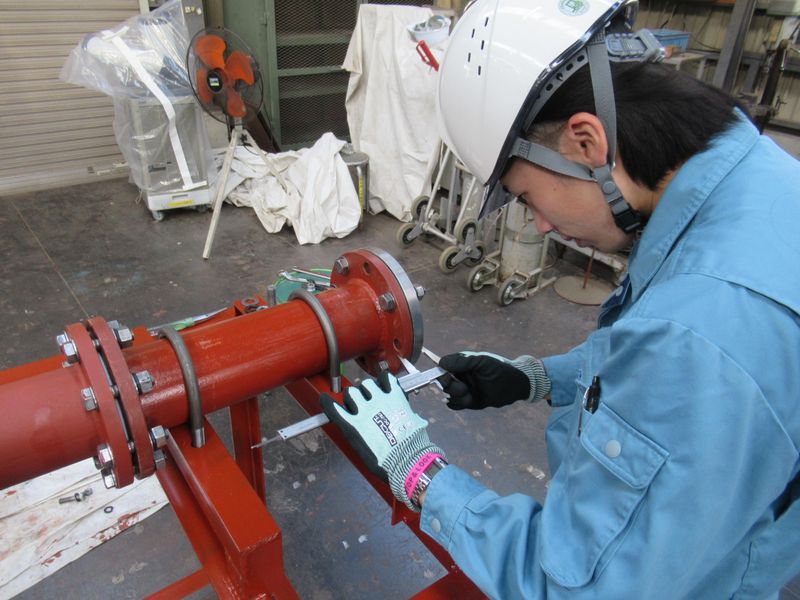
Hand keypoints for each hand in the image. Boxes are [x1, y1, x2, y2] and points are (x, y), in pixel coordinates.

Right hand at [320, 371, 445, 509]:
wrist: (406, 460)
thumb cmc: (384, 461)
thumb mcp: (360, 448)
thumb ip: (354, 431)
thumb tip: (353, 422)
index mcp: (352, 425)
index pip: (332, 406)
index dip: (328, 402)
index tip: (327, 400)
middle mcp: (364, 410)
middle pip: (351, 392)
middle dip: (354, 398)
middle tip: (361, 405)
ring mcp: (380, 401)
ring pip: (367, 384)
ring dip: (368, 389)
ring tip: (375, 396)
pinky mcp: (395, 396)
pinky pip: (386, 378)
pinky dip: (385, 379)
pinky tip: (385, 385)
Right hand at [438, 351, 549, 409]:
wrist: (516, 385)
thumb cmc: (500, 369)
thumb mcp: (482, 362)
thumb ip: (462, 361)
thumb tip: (441, 363)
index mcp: (462, 363)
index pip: (442, 366)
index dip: (441, 373)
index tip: (447, 377)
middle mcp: (460, 375)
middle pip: (443, 382)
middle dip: (451, 387)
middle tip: (465, 389)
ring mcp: (464, 388)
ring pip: (449, 394)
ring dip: (458, 397)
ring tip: (471, 396)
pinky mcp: (469, 401)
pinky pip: (455, 404)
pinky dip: (458, 404)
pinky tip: (468, 401)